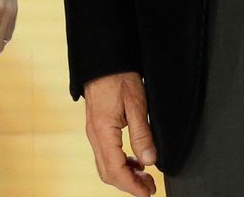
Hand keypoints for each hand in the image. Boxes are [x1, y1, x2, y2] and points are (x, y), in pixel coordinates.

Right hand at [83, 71, 157, 195]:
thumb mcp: (136, 103)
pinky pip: (105, 154)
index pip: (116, 169)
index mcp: (103, 131)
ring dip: (125, 175)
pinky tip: (135, 161)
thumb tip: (150, 161)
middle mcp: (94, 135)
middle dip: (129, 185)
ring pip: (105, 166)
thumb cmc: (119, 76)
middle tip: (150, 188)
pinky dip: (120, 164)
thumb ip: (142, 134)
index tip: (148, 193)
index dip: (132, 186)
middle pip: (108, 173)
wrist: (104, 60)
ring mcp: (93, 133)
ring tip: (146, 178)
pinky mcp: (97, 129)